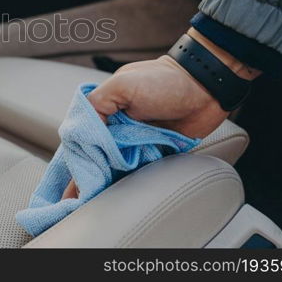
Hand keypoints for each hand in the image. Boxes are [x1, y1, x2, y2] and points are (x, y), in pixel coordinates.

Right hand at [59, 28, 260, 200]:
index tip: (75, 176)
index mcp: (105, 109)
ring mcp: (135, 141)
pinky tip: (116, 196)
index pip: (83, 136)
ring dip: (108, 180)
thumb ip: (97, 105)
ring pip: (116, 165)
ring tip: (94, 201)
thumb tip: (85, 134)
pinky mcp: (154, 152)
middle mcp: (117, 126)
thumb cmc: (164, 81)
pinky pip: (139, 170)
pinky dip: (130, 181)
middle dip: (89, 174)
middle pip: (97, 155)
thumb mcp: (122, 85)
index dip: (78, 156)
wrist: (206, 89)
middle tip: (79, 197)